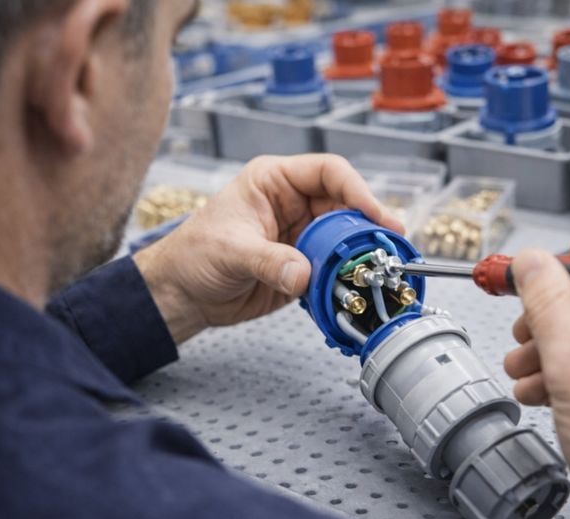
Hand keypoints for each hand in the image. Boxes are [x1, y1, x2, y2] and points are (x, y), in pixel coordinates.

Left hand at [134, 154, 403, 342]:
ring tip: (378, 269)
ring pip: (344, 238)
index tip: (375, 214)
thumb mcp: (229, 251)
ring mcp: (301, 236)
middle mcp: (294, 204)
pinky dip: (346, 278)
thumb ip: (268, 261)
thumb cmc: (194, 256)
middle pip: (345, 206)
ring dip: (359, 253)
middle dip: (367, 224)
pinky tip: (356, 287)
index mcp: (275, 182)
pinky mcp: (303, 266)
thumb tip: (303, 274)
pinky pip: (334, 267)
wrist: (182, 294)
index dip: (357, 190)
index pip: (329, 172)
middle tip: (386, 245)